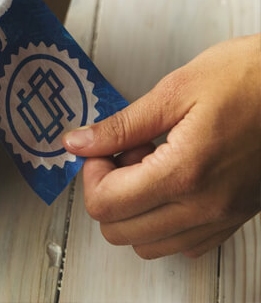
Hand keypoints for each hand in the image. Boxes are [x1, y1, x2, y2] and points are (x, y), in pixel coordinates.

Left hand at [63, 34, 260, 258]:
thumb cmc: (247, 78)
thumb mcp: (175, 91)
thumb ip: (121, 125)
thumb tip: (78, 142)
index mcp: (185, 172)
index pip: (105, 204)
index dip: (91, 173)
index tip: (102, 147)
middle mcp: (205, 206)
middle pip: (120, 231)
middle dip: (107, 192)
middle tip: (123, 152)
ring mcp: (223, 217)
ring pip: (149, 244)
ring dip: (134, 209)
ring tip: (148, 164)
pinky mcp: (235, 218)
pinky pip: (183, 241)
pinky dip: (163, 219)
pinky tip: (170, 178)